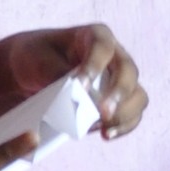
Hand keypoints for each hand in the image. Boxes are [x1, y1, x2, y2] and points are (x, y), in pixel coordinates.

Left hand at [7, 24, 146, 138]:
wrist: (31, 72)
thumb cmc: (35, 58)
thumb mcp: (39, 59)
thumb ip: (56, 71)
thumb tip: (77, 91)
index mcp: (95, 36)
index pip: (103, 47)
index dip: (95, 66)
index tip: (81, 86)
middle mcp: (114, 55)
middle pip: (129, 72)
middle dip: (119, 94)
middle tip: (103, 113)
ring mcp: (119, 79)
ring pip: (138, 95)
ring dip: (125, 114)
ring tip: (105, 130)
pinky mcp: (118, 101)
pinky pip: (132, 115)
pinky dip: (123, 126)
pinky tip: (104, 135)